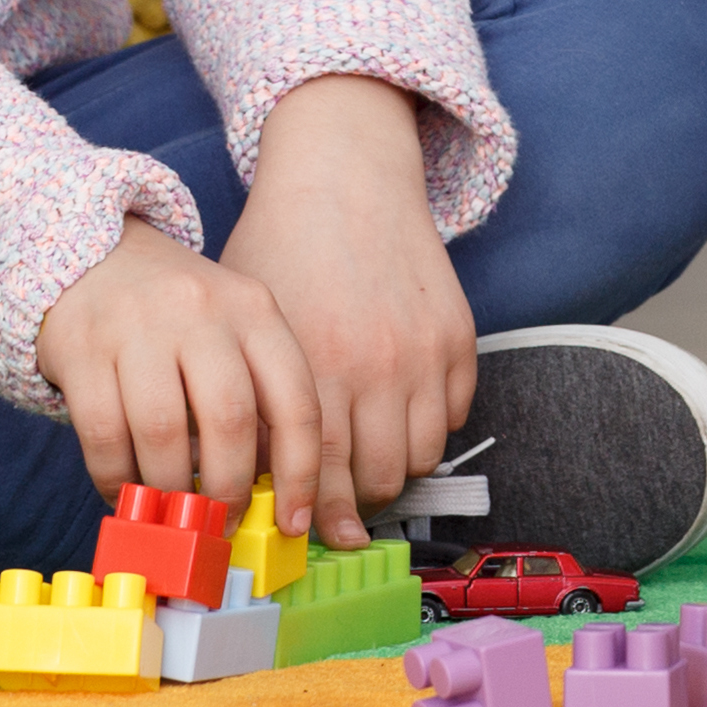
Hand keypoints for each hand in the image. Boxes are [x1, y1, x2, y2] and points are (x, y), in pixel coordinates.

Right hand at [33, 220, 325, 533]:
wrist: (94, 257)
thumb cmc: (179, 315)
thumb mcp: (234, 331)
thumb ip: (258, 393)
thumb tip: (276, 489)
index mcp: (256, 310)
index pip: (297, 399)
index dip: (301, 471)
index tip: (294, 522)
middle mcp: (203, 313)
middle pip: (230, 419)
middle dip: (230, 488)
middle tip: (222, 523)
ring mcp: (139, 327)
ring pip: (162, 431)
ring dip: (169, 488)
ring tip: (173, 510)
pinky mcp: (82, 348)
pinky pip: (103, 433)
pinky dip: (115, 478)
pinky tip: (124, 492)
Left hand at [223, 76, 474, 547]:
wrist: (345, 175)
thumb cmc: (283, 248)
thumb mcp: (250, 326)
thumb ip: (251, 398)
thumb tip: (248, 477)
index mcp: (313, 365)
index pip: (319, 472)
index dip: (316, 513)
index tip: (308, 532)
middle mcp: (375, 365)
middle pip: (378, 477)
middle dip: (356, 501)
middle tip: (337, 502)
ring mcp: (423, 351)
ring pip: (421, 455)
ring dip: (394, 470)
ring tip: (367, 463)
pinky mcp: (458, 335)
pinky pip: (452, 414)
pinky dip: (429, 426)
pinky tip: (399, 413)